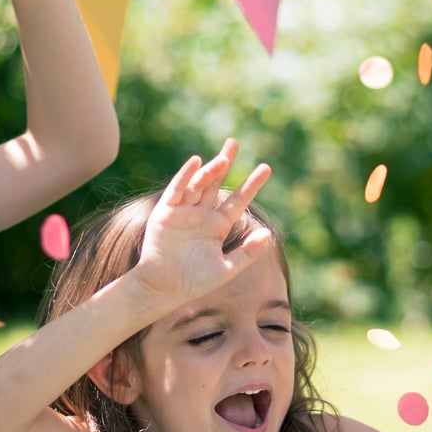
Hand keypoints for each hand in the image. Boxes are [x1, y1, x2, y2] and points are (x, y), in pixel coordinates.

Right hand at [134, 140, 273, 305]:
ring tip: (224, 158)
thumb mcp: (226, 269)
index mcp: (217, 226)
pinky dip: (185, 176)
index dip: (251, 185)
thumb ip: (247, 253)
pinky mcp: (165, 212)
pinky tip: (196, 162)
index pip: (238, 201)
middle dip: (224, 162)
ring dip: (210, 170)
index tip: (265, 168)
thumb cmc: (194, 282)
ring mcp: (182, 212)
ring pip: (198, 184)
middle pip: (215, 183)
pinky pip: (176, 190)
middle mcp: (201, 215)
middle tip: (234, 142)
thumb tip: (268, 234)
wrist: (163, 289)